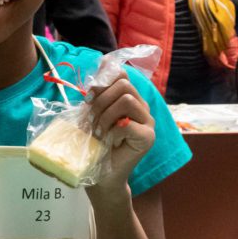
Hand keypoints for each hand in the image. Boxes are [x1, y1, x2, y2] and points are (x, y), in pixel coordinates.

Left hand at [85, 71, 154, 192]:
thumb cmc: (95, 144)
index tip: (89, 97)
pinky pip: (127, 123)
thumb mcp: (92, 114)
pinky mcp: (148, 138)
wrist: (101, 175)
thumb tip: (101, 63)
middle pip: (124, 84)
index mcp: (129, 97)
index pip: (121, 72)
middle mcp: (142, 106)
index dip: (102, 79)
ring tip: (99, 132)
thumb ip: (98, 93)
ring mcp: (148, 122)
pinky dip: (112, 131)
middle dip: (100, 100)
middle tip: (91, 120)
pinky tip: (109, 142)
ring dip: (105, 116)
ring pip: (126, 99)